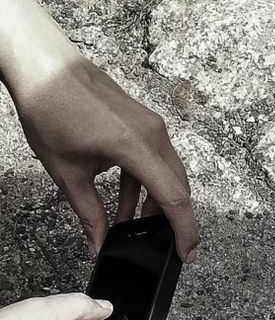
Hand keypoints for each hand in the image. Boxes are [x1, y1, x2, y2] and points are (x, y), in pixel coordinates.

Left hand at [11, 55, 197, 259]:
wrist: (44, 66)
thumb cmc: (50, 109)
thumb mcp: (67, 173)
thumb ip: (89, 213)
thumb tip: (98, 243)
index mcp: (135, 147)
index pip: (173, 197)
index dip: (184, 230)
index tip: (186, 254)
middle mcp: (152, 134)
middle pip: (178, 187)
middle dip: (174, 220)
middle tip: (167, 247)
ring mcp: (150, 125)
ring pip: (168, 173)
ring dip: (156, 201)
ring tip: (136, 226)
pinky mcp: (143, 121)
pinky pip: (155, 159)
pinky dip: (145, 183)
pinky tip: (127, 202)